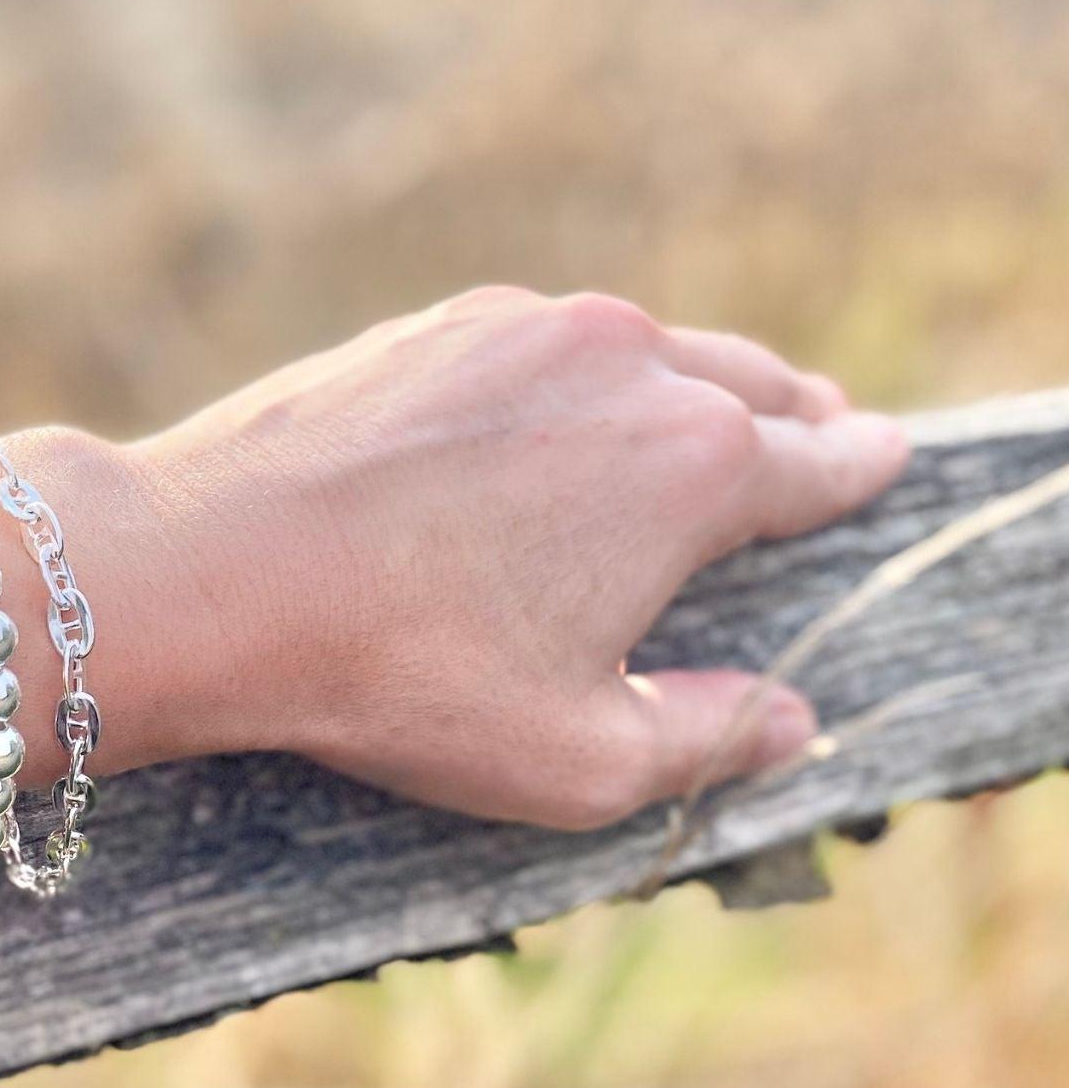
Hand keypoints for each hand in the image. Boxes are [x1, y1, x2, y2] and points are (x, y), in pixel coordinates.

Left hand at [122, 287, 909, 828]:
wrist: (208, 574)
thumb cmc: (394, 676)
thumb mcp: (574, 760)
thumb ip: (707, 740)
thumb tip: (791, 721)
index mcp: (693, 463)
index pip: (822, 460)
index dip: (861, 470)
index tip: (879, 462)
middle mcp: (624, 362)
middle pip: (747, 384)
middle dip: (787, 417)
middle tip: (810, 434)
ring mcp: (520, 327)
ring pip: (640, 351)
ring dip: (675, 389)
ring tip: (683, 428)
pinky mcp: (430, 326)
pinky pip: (538, 347)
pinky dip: (569, 382)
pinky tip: (544, 426)